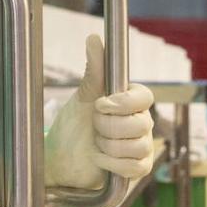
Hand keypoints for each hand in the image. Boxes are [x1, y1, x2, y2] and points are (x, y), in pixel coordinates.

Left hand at [44, 34, 154, 189]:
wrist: (61, 157)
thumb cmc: (73, 125)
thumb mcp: (82, 97)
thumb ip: (93, 71)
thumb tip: (94, 38)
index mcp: (131, 101)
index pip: (145, 96)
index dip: (123, 103)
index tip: (99, 105)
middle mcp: (142, 121)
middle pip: (141, 123)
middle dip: (107, 127)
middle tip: (94, 127)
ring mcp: (142, 145)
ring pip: (137, 146)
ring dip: (108, 146)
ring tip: (96, 143)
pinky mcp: (138, 167)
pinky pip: (135, 166)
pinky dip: (112, 163)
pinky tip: (100, 158)